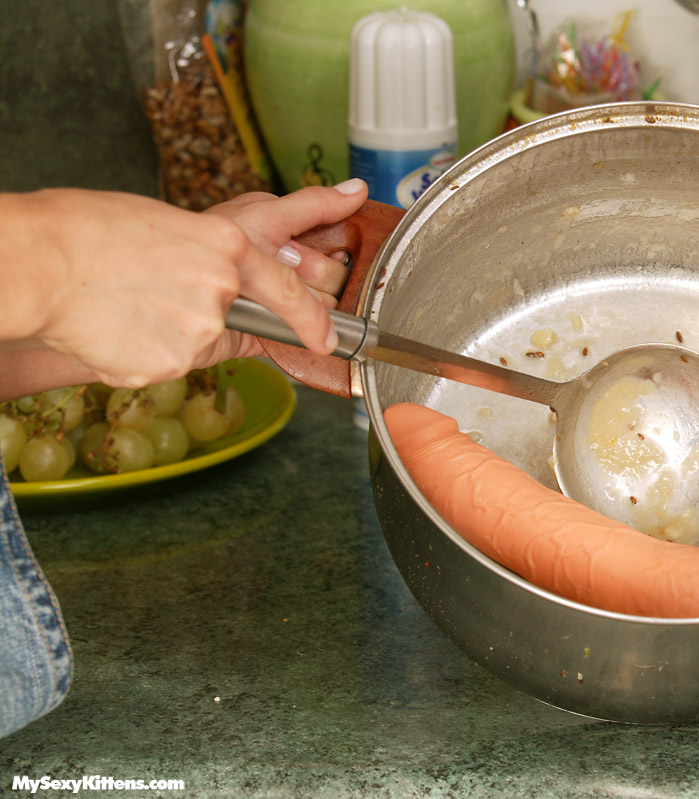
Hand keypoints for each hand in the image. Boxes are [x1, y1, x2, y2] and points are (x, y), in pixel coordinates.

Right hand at [6, 181, 365, 388]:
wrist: (38, 266)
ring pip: (196, 344)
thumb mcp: (166, 226)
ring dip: (166, 332)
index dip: (311, 318)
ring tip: (120, 304)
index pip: (287, 290)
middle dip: (202, 316)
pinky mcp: (173, 364)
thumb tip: (228, 281)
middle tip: (154, 300)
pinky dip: (140, 353)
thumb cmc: (85, 232)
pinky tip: (112, 327)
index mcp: (227, 246)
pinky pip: (167, 365)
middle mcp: (223, 288)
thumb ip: (210, 257)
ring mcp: (199, 330)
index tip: (327, 340)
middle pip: (232, 320)